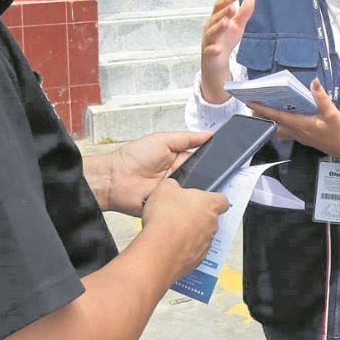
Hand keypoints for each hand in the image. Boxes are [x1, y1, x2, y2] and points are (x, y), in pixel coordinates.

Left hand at [86, 131, 211, 215]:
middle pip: (201, 176)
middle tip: (215, 172)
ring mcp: (174, 191)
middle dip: (207, 175)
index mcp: (178, 159)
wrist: (115, 179)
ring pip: (195, 191)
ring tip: (200, 183)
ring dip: (197, 188)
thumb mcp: (162, 140)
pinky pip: (184, 205)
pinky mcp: (169, 205)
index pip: (201, 160)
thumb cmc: (133, 157)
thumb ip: (186, 138)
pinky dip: (188, 202)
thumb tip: (208, 134)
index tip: (224, 158)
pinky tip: (191, 197)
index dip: (212, 159)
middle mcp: (178, 175)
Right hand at [138, 178, 229, 280]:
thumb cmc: (166, 217)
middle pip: (209, 219)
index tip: (205, 199)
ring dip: (188, 234)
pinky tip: (167, 245)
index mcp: (209, 204)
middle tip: (178, 215)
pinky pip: (192, 252)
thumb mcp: (164, 189)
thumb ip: (172, 186)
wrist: (159, 249)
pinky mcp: (196, 260)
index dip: (213, 199)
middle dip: (195, 217)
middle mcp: (212, 225)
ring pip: (200, 237)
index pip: (222, 200)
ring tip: (169, 232)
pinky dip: (182, 249)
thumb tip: (171, 187)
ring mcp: (205, 244)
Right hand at [200, 0, 255, 103]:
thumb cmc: (226, 39)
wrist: (218, 60)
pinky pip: (210, 51)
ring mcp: (209, 40)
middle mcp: (211, 27)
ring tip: (226, 22)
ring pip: (212, 32)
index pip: (219, 6)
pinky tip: (218, 49)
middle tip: (232, 7)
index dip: (226, 0)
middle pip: (215, 18)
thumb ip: (244, 10)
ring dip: (218, 27)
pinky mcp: (209, 53)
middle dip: (223, 12)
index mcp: (217, 18)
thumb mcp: (238, 24)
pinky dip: (213, 49)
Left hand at [250, 78, 339, 159]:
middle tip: (251, 109)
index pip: (278, 116)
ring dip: (269, 123)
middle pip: (273, 126)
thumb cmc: (339, 131)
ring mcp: (300, 137)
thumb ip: (321, 97)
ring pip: (278, 131)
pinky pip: (286, 133)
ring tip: (261, 115)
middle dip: (261, 118)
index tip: (251, 104)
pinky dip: (278, 127)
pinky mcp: (304, 139)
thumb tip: (314, 82)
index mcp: (301, 124)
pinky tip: (279, 122)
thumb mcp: (332, 112)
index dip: (263, 110)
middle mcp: (297, 132)